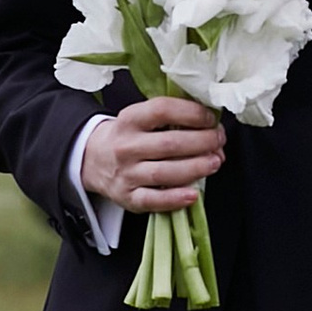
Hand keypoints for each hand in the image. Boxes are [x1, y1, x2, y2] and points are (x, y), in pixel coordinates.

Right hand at [84, 95, 225, 211]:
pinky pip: (154, 200)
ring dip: (196, 168)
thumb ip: (172, 118)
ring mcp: (126, 174)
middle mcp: (126, 146)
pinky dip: (176, 198)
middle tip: (218, 141)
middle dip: (203, 142)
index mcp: (130, 119)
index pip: (163, 110)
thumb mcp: (141, 118)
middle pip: (170, 144)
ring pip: (165, 173)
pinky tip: (194, 194)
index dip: (193, 113)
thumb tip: (210, 126)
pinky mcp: (128, 197)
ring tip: (214, 162)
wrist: (93, 159)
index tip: (210, 119)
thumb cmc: (129, 137)